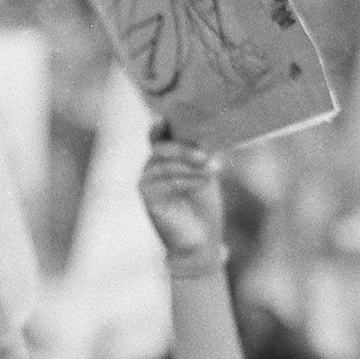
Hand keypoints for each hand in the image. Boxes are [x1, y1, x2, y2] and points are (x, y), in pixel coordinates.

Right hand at [139, 131, 225, 265]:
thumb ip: (199, 152)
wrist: (201, 241)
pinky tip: (202, 182)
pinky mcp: (147, 197)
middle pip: (161, 147)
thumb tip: (202, 132)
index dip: (160, 124)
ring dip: (191, 165)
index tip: (166, 117)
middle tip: (207, 154)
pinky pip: (163, 180)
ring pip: (164, 162)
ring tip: (213, 170)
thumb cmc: (205, 206)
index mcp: (164, 158)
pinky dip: (186, 178)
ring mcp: (146, 181)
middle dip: (185, 149)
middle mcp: (151, 166)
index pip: (158, 134)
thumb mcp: (205, 172)